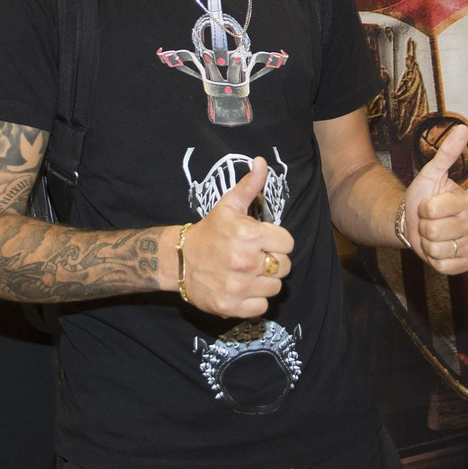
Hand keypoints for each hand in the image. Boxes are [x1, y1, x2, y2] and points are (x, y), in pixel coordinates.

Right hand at [180, 158, 293, 317]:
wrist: (179, 260)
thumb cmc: (210, 231)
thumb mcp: (228, 205)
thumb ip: (250, 185)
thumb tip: (262, 161)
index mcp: (249, 235)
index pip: (288, 243)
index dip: (277, 241)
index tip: (263, 241)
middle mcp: (246, 262)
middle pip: (285, 266)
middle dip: (274, 261)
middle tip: (256, 257)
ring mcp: (239, 286)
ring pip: (276, 288)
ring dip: (265, 281)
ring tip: (249, 272)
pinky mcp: (231, 306)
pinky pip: (262, 307)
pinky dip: (255, 300)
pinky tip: (243, 288)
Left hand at [404, 124, 467, 275]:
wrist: (416, 222)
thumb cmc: (423, 196)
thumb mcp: (431, 173)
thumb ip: (447, 153)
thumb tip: (463, 128)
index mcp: (467, 201)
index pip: (433, 210)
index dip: (422, 209)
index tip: (426, 205)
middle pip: (434, 231)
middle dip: (423, 228)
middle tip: (427, 222)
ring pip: (439, 250)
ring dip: (427, 245)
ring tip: (431, 236)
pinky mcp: (467, 263)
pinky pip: (447, 267)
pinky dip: (435, 261)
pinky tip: (438, 250)